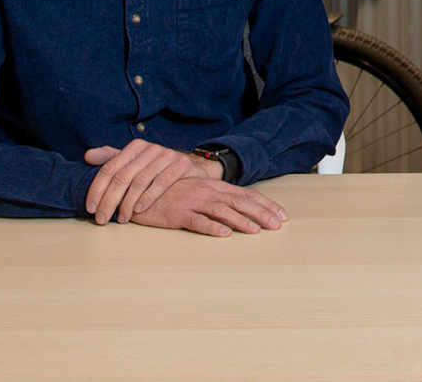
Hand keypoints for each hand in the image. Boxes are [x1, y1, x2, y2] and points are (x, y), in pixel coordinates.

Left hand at [84, 139, 219, 223]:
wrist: (191, 168)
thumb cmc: (157, 169)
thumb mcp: (134, 163)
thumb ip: (111, 159)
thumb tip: (87, 156)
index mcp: (135, 147)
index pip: (109, 168)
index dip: (97, 189)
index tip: (90, 208)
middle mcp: (150, 148)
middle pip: (123, 177)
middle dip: (109, 200)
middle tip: (101, 219)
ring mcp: (167, 155)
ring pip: (140, 181)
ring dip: (127, 203)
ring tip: (121, 219)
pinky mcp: (181, 164)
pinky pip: (161, 182)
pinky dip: (148, 197)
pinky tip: (138, 209)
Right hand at [126, 176, 287, 236]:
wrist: (138, 190)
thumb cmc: (171, 193)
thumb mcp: (197, 192)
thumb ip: (217, 198)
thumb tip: (242, 209)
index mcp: (214, 187)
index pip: (246, 195)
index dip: (266, 205)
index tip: (282, 216)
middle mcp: (207, 192)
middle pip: (240, 202)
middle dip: (261, 213)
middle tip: (278, 225)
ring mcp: (192, 201)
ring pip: (222, 211)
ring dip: (241, 221)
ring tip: (256, 231)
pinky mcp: (177, 213)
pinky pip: (196, 221)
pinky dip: (211, 227)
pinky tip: (224, 234)